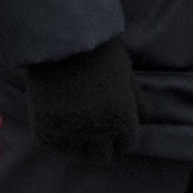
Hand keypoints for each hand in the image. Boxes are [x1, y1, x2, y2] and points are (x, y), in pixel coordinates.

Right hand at [21, 39, 137, 158]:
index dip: (119, 131)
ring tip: (68, 114)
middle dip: (98, 141)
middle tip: (88, 120)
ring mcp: (70, 133)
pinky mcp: (44, 130)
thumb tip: (147, 119)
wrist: (59, 36)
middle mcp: (99, 132)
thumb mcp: (126, 72)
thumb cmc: (98, 49)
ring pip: (75, 151)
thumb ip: (137, 99)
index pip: (127, 144)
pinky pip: (51, 144)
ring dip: (73, 138)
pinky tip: (52, 113)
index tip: (109, 118)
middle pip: (102, 156)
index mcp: (123, 120)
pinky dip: (51, 133)